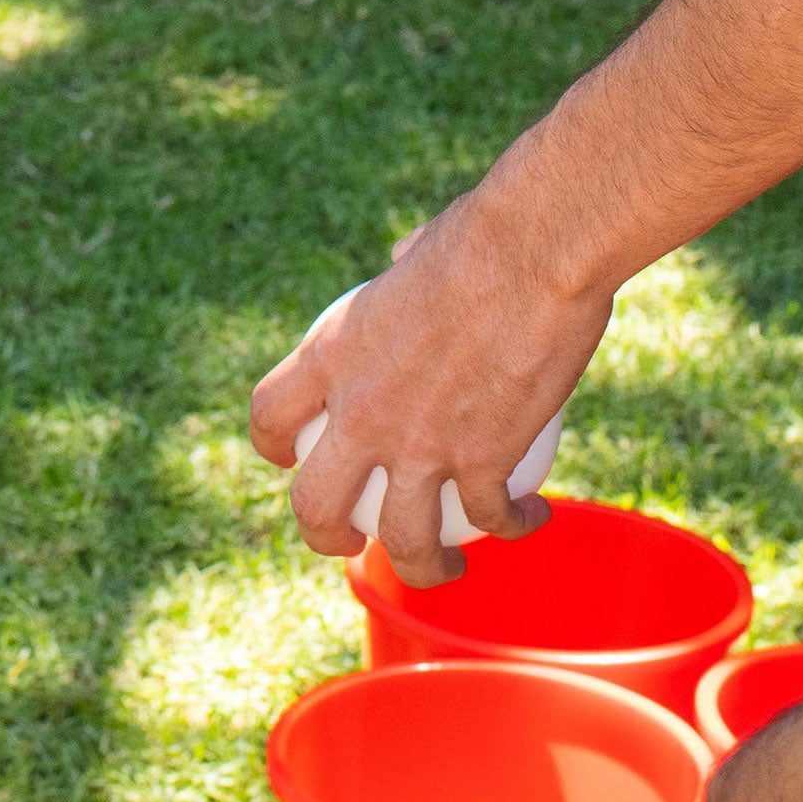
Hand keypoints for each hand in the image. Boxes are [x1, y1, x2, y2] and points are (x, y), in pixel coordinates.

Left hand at [248, 192, 607, 590]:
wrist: (532, 252)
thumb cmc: (482, 235)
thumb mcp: (414, 253)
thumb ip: (400, 273)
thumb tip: (407, 262)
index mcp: (331, 354)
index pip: (270, 415)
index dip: (275, 447)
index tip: (296, 458)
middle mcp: (361, 411)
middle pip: (315, 506)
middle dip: (327, 536)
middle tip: (358, 538)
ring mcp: (420, 444)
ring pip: (404, 542)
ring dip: (424, 566)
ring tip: (446, 564)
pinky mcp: (484, 461)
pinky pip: (490, 519)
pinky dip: (512, 525)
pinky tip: (531, 517)